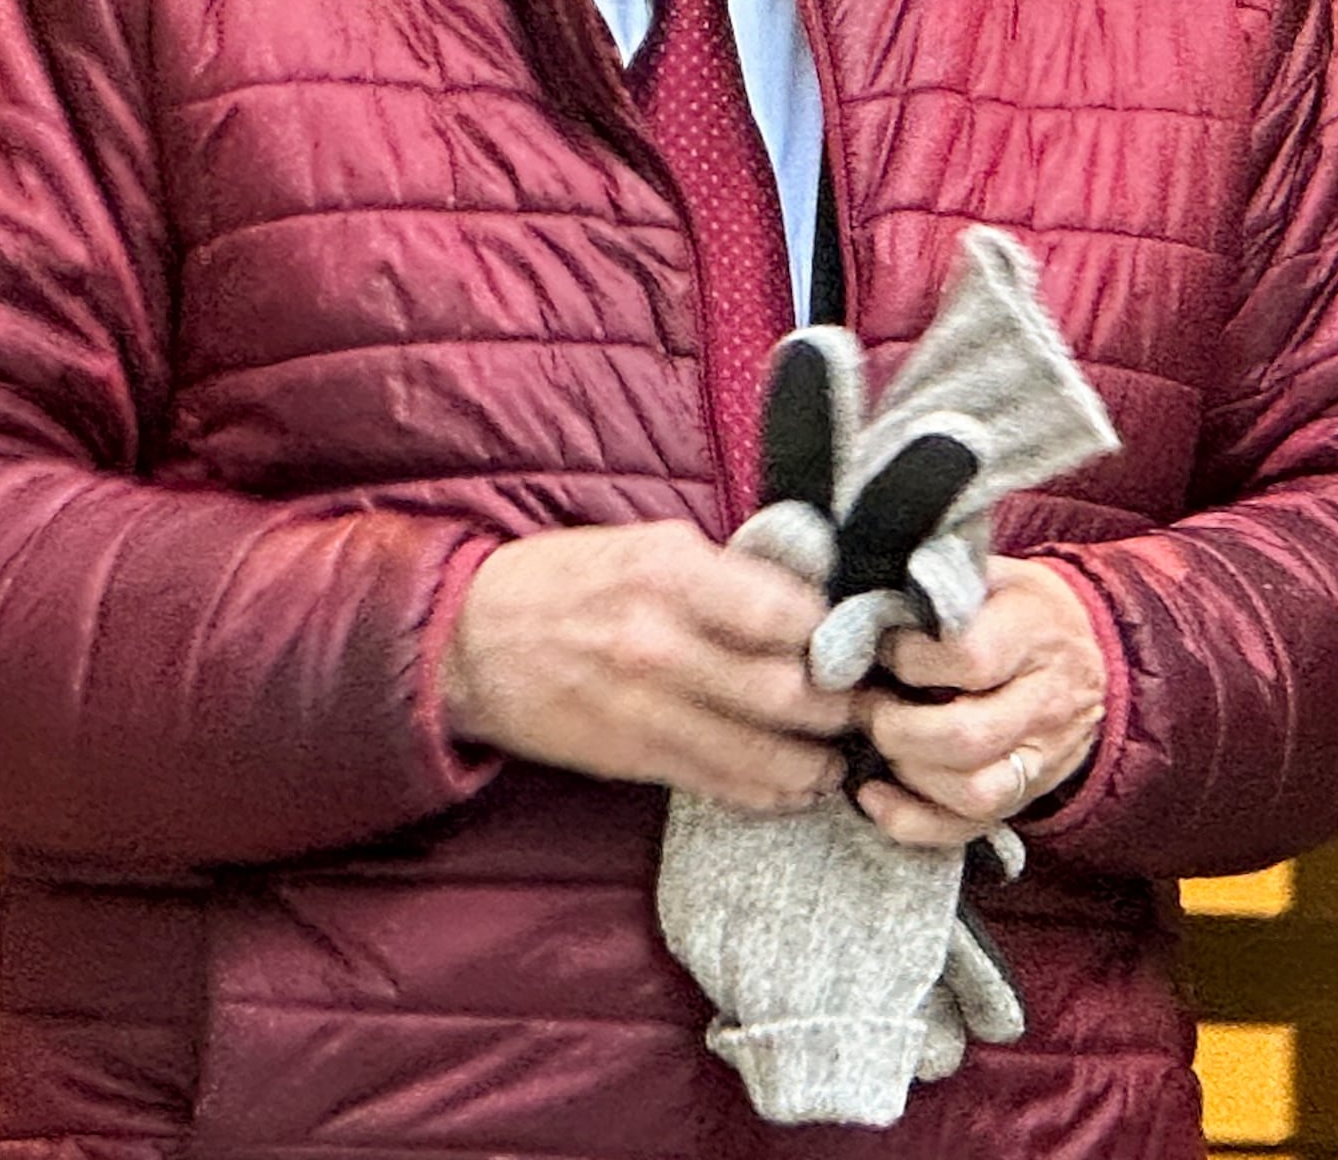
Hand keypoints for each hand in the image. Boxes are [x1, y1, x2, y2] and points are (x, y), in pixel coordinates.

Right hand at [443, 521, 857, 812]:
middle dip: (842, 708)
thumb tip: (810, 602)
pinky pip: (721, 785)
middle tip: (867, 706)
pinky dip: (770, 792)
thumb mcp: (648, 544)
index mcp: (669, 574)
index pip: (786, 613)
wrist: (470, 641)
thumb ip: (727, 573)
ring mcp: (646, 709)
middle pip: (787, 693)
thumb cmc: (566, 580)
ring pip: (762, 754)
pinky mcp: (633, 758)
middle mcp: (660, 644)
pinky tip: (797, 786)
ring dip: (818, 763)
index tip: (857, 640)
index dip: (835, 633)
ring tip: (840, 756)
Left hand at [855, 557, 1108, 848]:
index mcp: (1036, 634)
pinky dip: (911, 821)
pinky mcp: (1025, 796)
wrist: (1091, 645)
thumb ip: (938, 585)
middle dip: (898, 727)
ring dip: (908, 773)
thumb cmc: (1017, 607)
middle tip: (867, 705)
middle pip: (969, 737)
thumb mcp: (991, 574)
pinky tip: (873, 794)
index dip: (910, 658)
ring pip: (974, 793)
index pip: (971, 660)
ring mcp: (1043, 759)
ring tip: (879, 740)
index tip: (884, 647)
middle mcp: (1048, 703)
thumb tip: (866, 602)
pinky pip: (968, 829)